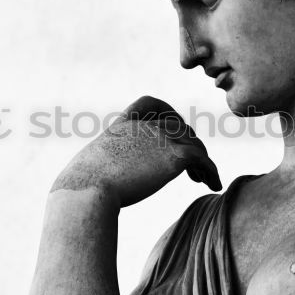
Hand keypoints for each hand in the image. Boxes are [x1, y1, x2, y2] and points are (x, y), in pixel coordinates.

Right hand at [51, 96, 221, 207]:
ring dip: (201, 161)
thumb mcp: (88, 166)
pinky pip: (204, 160)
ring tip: (204, 179)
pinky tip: (213, 186)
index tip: (173, 130)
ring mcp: (161, 138)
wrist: (87, 191)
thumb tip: (85, 182)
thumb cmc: (80, 188)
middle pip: (178, 127)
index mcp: (122, 124)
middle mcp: (144, 126)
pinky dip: (212, 172)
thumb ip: (101, 165)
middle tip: (192, 167)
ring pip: (194, 144)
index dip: (166, 114)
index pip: (150, 103)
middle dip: (187, 144)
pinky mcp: (175, 156)